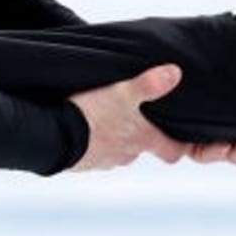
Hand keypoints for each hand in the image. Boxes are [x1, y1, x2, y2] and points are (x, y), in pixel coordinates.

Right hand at [67, 64, 188, 171]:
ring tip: (104, 121)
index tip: (181, 140)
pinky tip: (83, 130)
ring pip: (117, 152)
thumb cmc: (91, 116)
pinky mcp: (82, 162)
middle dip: (139, 137)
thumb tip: (175, 72)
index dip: (179, 146)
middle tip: (134, 120)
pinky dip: (91, 144)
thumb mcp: (122, 92)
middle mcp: (127, 154)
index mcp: (143, 139)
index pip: (172, 151)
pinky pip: (92, 154)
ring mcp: (104, 160)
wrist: (55, 136)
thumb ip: (149, 84)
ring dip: (113, 140)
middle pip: (142, 150)